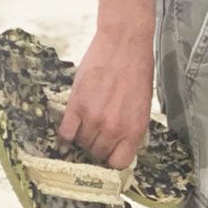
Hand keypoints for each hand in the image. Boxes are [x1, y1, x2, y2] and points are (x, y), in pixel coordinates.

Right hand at [58, 26, 153, 170]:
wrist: (124, 42)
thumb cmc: (137, 70)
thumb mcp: (142, 104)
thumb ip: (130, 128)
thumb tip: (118, 148)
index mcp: (135, 130)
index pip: (118, 164)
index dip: (111, 162)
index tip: (107, 158)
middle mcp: (114, 128)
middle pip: (97, 154)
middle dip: (96, 149)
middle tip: (95, 137)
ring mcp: (93, 118)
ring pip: (81, 144)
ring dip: (82, 139)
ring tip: (85, 126)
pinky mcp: (76, 105)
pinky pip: (66, 132)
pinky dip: (66, 134)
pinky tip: (69, 129)